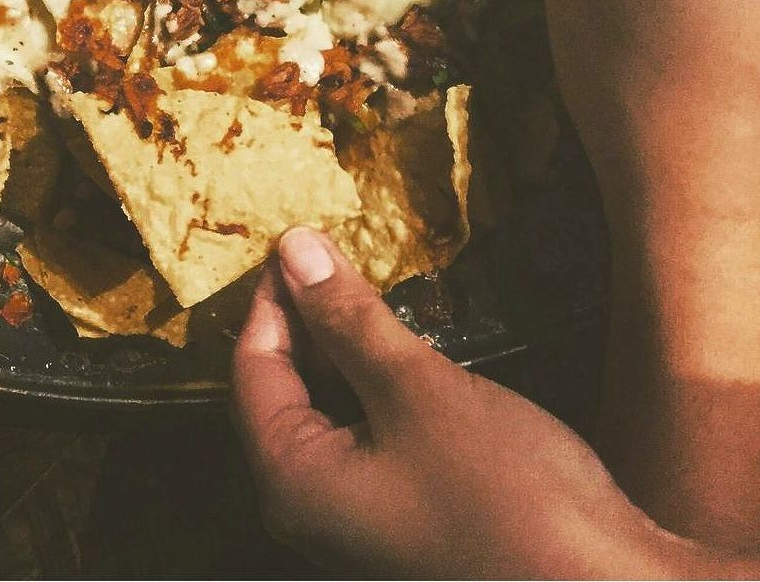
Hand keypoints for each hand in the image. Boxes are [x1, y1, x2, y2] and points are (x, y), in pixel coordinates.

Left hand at [233, 229, 695, 578]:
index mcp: (291, 483)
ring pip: (329, 412)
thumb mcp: (418, 388)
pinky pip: (368, 437)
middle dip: (306, 321)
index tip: (296, 240)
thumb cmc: (509, 498)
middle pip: (284, 391)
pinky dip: (376, 388)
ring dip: (344, 351)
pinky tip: (408, 350)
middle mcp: (312, 509)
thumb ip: (350, 319)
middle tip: (330, 255)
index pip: (250, 368)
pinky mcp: (405, 518)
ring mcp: (359, 519)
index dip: (272, 296)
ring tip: (368, 290)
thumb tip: (296, 253)